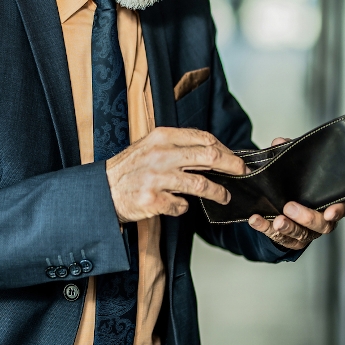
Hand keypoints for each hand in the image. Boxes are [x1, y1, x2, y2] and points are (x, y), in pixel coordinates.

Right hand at [105, 127, 246, 223]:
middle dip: (232, 165)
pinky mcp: (153, 200)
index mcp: (162, 137)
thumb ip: (177, 146)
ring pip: (202, 184)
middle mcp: (161, 155)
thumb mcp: (151, 147)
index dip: (224, 148)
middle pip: (210, 156)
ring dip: (218, 192)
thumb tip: (211, 152)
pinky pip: (182, 206)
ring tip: (224, 196)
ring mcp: (157, 178)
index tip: (234, 157)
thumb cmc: (129, 168)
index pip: (203, 138)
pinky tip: (180, 205)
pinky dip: (184, 207)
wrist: (102, 190)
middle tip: (241, 172)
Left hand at [247, 137, 344, 248]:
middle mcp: (322, 219)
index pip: (340, 207)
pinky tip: (256, 220)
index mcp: (329, 201)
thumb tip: (280, 142)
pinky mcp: (290, 239)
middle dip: (306, 218)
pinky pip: (280, 239)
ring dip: (287, 228)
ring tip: (276, 221)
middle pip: (321, 225)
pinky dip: (266, 229)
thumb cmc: (295, 184)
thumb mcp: (293, 167)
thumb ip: (288, 154)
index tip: (329, 212)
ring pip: (301, 235)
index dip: (337, 211)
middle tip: (289, 208)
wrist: (282, 202)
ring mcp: (307, 232)